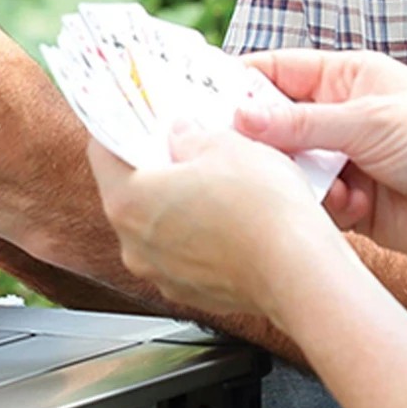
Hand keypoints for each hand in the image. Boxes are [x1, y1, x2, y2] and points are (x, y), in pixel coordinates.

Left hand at [86, 128, 334, 320]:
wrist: (304, 274)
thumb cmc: (263, 213)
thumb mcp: (226, 145)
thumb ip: (191, 135)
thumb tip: (181, 133)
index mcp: (128, 200)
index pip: (102, 151)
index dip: (118, 126)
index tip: (132, 115)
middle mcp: (135, 244)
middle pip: (130, 191)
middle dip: (154, 165)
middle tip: (181, 142)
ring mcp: (162, 273)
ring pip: (160, 225)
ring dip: (179, 202)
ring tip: (215, 180)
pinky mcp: (193, 292)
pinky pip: (186, 253)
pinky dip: (200, 234)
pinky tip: (230, 216)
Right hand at [240, 51, 406, 258]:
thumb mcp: (368, 120)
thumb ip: (301, 123)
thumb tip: (241, 116)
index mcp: (345, 79)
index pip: (278, 72)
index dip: (241, 83)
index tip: (203, 97)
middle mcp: (340, 118)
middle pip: (275, 124)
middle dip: (261, 140)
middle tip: (238, 151)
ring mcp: (344, 160)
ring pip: (290, 167)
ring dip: (296, 178)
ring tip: (311, 183)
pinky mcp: (351, 202)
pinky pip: (313, 202)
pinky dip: (323, 206)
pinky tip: (351, 205)